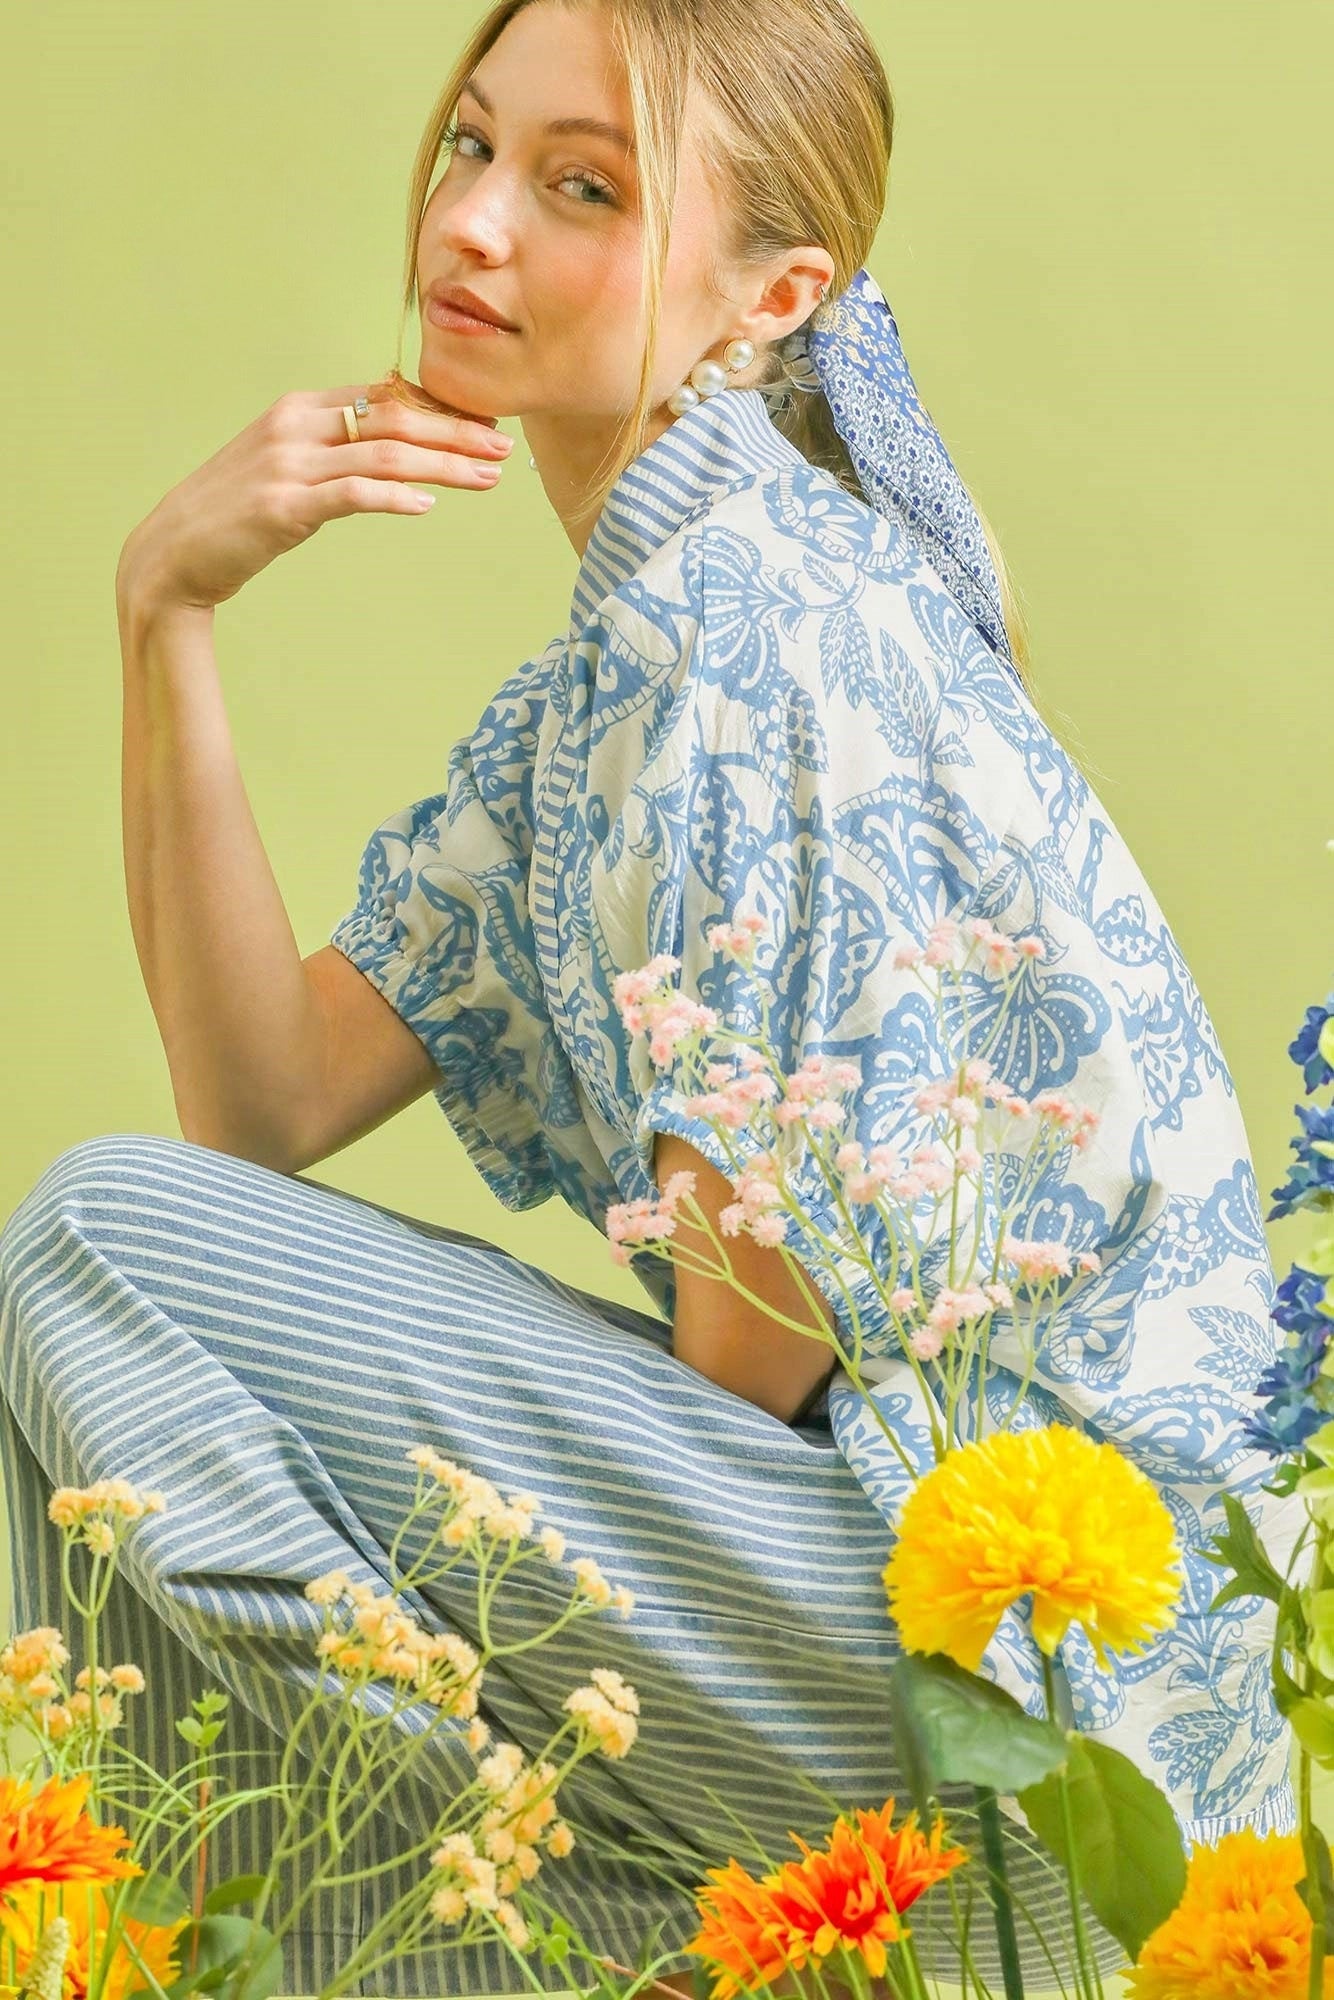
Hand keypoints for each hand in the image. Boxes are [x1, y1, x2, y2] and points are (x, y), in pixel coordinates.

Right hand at [115, 370, 514, 614]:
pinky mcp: (284, 506)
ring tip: (487, 477)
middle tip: (504, 448)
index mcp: (298, 410)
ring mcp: (288, 465)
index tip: (484, 424)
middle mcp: (295, 428)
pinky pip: (353, 494)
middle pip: (395, 418)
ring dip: (444, 464)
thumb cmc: (234, 516)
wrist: (172, 554)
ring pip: (384, 454)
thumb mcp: (285, 468)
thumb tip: (388, 449)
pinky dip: (394, 497)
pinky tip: (428, 504)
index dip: (440, 409)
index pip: (383, 396)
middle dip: (457, 432)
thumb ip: (331, 452)